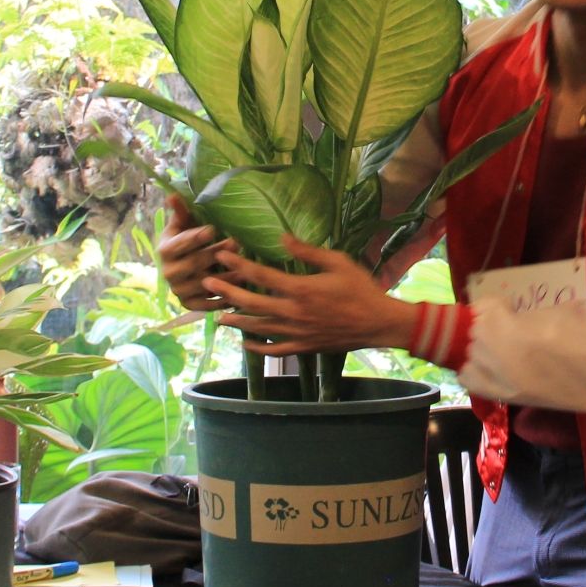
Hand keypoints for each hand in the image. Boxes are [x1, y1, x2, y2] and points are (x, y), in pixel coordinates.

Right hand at [158, 196, 231, 309]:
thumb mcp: (182, 225)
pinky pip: (207, 304)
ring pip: (203, 284)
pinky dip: (223, 299)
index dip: (194, 238)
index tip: (212, 229)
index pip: (178, 245)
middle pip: (193, 263)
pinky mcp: (189, 304)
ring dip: (224, 277)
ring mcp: (178, 290)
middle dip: (215, 253)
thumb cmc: (185, 241)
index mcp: (165, 251)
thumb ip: (181, 211)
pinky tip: (240, 291)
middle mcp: (168, 272)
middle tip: (236, 242)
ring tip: (244, 269)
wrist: (178, 268)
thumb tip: (173, 195)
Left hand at [209, 236, 410, 355]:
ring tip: (218, 314)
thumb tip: (281, 236)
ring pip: (259, 328)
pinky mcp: (304, 347)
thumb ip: (307, 251)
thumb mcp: (338, 262)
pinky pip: (275, 350)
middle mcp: (294, 313)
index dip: (238, 265)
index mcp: (301, 289)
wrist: (379, 323)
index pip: (261, 275)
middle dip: (227, 292)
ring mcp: (297, 333)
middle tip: (207, 283)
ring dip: (237, 320)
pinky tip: (245, 342)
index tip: (221, 255)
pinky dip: (257, 347)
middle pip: (252, 303)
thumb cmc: (361, 289)